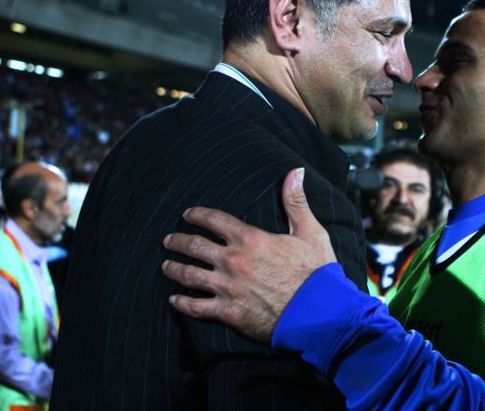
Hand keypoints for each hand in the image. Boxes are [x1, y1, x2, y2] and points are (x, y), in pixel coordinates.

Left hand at [161, 168, 336, 341]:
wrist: (318, 312)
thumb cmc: (316, 272)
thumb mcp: (310, 231)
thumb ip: (296, 201)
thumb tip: (296, 172)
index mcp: (250, 239)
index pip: (215, 220)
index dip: (198, 215)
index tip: (188, 214)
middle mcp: (233, 261)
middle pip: (194, 246)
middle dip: (178, 241)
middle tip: (168, 240)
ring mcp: (227, 288)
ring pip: (189, 275)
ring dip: (174, 269)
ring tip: (166, 266)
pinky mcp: (228, 312)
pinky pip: (196, 307)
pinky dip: (182, 303)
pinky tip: (175, 300)